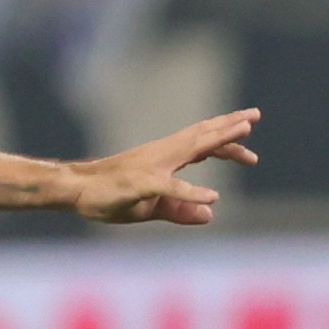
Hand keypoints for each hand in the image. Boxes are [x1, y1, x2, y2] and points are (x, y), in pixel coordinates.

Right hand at [71, 109, 260, 224]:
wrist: (74, 191)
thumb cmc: (110, 196)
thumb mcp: (151, 206)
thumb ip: (180, 209)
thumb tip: (210, 214)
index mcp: (163, 159)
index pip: (201, 145)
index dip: (226, 142)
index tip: (250, 146)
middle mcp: (160, 155)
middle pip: (200, 135)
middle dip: (229, 125)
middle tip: (254, 114)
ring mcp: (151, 167)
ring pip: (191, 147)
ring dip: (219, 139)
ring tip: (243, 131)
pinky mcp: (140, 183)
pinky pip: (170, 187)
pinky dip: (192, 191)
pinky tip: (213, 197)